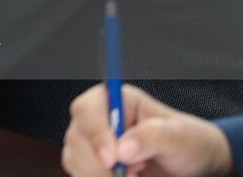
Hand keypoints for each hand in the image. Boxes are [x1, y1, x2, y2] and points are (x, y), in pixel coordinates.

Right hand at [62, 83, 232, 176]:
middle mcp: (96, 119)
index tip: (112, 159)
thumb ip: (152, 137)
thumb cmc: (188, 143)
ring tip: (135, 176)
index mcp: (114, 100)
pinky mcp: (90, 164)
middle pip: (77, 138)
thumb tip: (122, 149)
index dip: (95, 134)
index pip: (87, 111)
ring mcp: (90, 142)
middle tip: (132, 175)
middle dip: (100, 164)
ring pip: (75, 160)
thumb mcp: (179, 136)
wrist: (194, 167)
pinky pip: (81, 175)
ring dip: (100, 176)